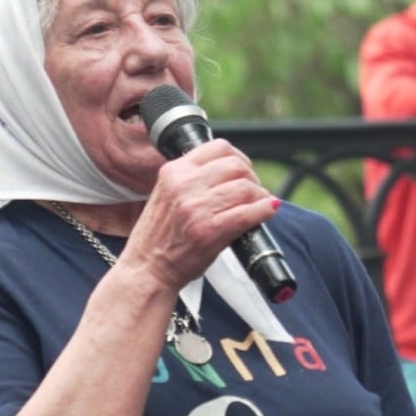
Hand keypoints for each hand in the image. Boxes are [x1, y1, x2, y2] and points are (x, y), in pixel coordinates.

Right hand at [122, 138, 280, 290]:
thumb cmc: (160, 236)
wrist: (147, 268)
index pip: (219, 147)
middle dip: (252, 178)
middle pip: (236, 165)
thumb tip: (235, 171)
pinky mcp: (209, 231)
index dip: (240, 158)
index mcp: (174, 172)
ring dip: (261, 195)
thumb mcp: (168, 194)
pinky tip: (268, 211)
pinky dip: (265, 210)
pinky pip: (248, 213)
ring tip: (260, 204)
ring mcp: (196, 208)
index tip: (245, 171)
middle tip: (254, 192)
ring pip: (246, 188)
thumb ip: (194, 179)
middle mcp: (184, 185)